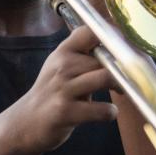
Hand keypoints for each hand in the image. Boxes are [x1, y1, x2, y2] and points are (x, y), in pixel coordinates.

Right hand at [11, 26, 117, 154]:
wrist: (26, 123)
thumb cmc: (52, 93)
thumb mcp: (61, 67)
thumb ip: (84, 56)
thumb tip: (119, 47)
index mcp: (63, 52)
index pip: (89, 31)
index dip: (112, 34)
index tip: (127, 45)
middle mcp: (62, 67)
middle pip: (104, 58)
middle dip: (123, 68)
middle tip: (129, 78)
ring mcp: (63, 89)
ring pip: (105, 78)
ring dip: (121, 86)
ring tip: (121, 92)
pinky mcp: (65, 112)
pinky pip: (101, 110)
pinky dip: (110, 112)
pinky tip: (107, 113)